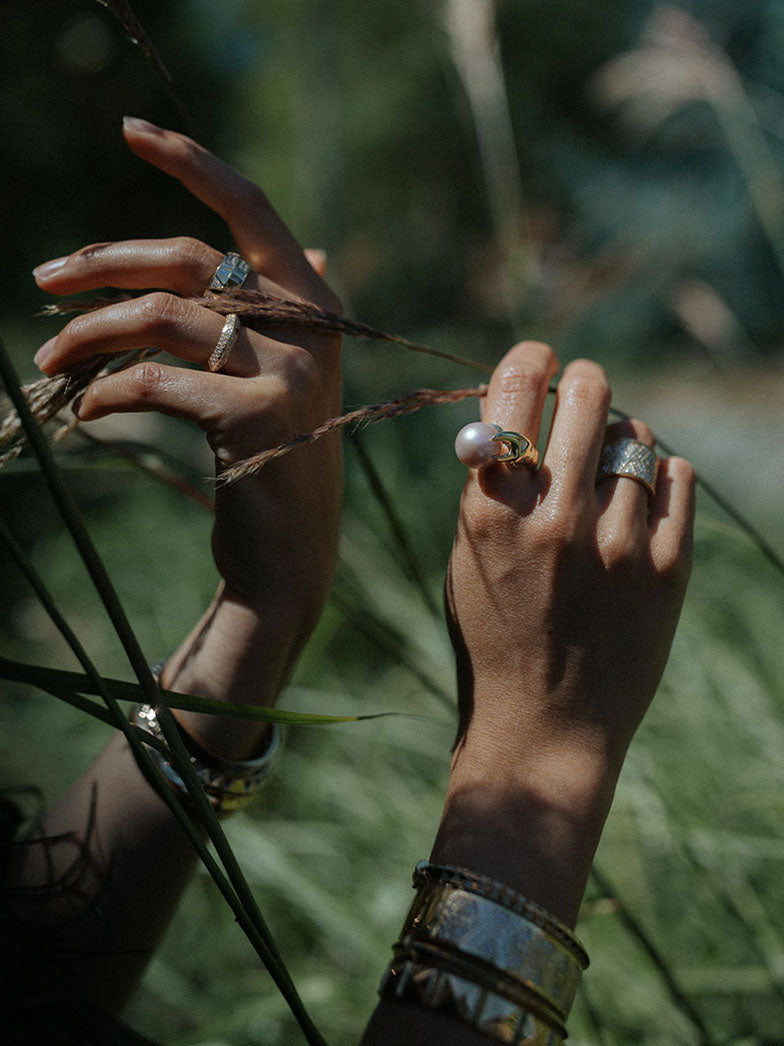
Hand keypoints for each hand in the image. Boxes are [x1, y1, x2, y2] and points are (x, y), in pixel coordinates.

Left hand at [32, 119, 342, 754]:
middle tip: (42, 282)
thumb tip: (289, 255)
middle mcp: (310, 329)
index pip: (251, 212)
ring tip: (47, 358)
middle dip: (102, 264)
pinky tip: (90, 412)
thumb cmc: (275, 462)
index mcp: (316, 308)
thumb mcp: (284, 380)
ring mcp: (285, 372)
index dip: (192, 165)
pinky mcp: (252, 418)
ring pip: (161, 317)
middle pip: (188, 260)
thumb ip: (281, 315)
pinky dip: (109, 394)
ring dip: (88, 335)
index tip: (132, 131)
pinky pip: (154, 382)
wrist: (289, 556)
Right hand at [435, 341, 694, 923]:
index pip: (517, 388)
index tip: (539, 359)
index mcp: (491, 512)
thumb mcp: (469, 557)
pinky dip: (659, 475)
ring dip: (619, 440)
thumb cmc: (494, 638)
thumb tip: (531, 408)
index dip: (530, 358)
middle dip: (583, 383)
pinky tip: (639, 501)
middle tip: (582, 394)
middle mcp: (555, 519)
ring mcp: (619, 544)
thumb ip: (494, 484)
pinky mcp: (669, 569)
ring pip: (636, 435)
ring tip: (606, 475)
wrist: (545, 728)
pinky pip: (676, 476)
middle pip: (588, 394)